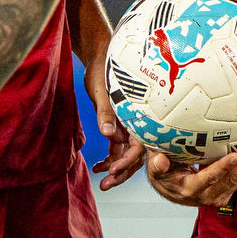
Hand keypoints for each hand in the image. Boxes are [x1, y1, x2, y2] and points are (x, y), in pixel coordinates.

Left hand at [85, 40, 147, 189]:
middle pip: (135, 154)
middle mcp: (137, 121)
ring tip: (103, 183)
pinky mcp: (118, 124)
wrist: (99, 52)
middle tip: (108, 185)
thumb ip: (106, 112)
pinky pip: (117, 147)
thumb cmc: (103, 67)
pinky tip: (97, 167)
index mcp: (139, 113)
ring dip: (116, 168)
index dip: (129, 160)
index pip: (140, 144)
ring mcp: (128, 125)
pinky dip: (109, 158)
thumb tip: (109, 134)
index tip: (115, 170)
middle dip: (123, 171)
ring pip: (126, 153)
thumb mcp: (102, 89)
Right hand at [146, 140, 236, 207]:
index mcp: (189, 190)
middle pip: (231, 180)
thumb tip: (161, 160)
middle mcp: (206, 196)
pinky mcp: (224, 193)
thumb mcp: (156, 170)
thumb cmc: (163, 174)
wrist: (169, 190)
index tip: (236, 156)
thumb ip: (157, 165)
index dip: (222, 168)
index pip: (208, 179)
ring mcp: (217, 196)